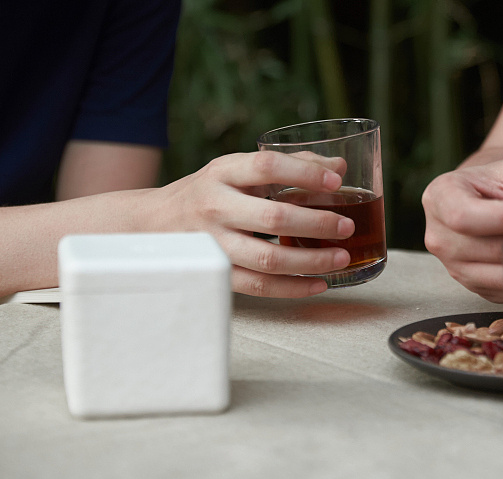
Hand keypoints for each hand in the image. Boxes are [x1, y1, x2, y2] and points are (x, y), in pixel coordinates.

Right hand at [151, 151, 354, 297]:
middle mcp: (215, 206)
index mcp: (223, 172)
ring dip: (311, 261)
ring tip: (341, 258)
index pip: (267, 166)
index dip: (304, 174)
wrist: (155, 222)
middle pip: (273, 216)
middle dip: (317, 223)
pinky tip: (319, 283)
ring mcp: (213, 243)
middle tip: (347, 227)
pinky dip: (293, 288)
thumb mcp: (239, 170)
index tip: (336, 183)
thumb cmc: (210, 192)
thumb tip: (339, 167)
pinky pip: (259, 287)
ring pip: (268, 258)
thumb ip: (289, 165)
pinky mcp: (216, 273)